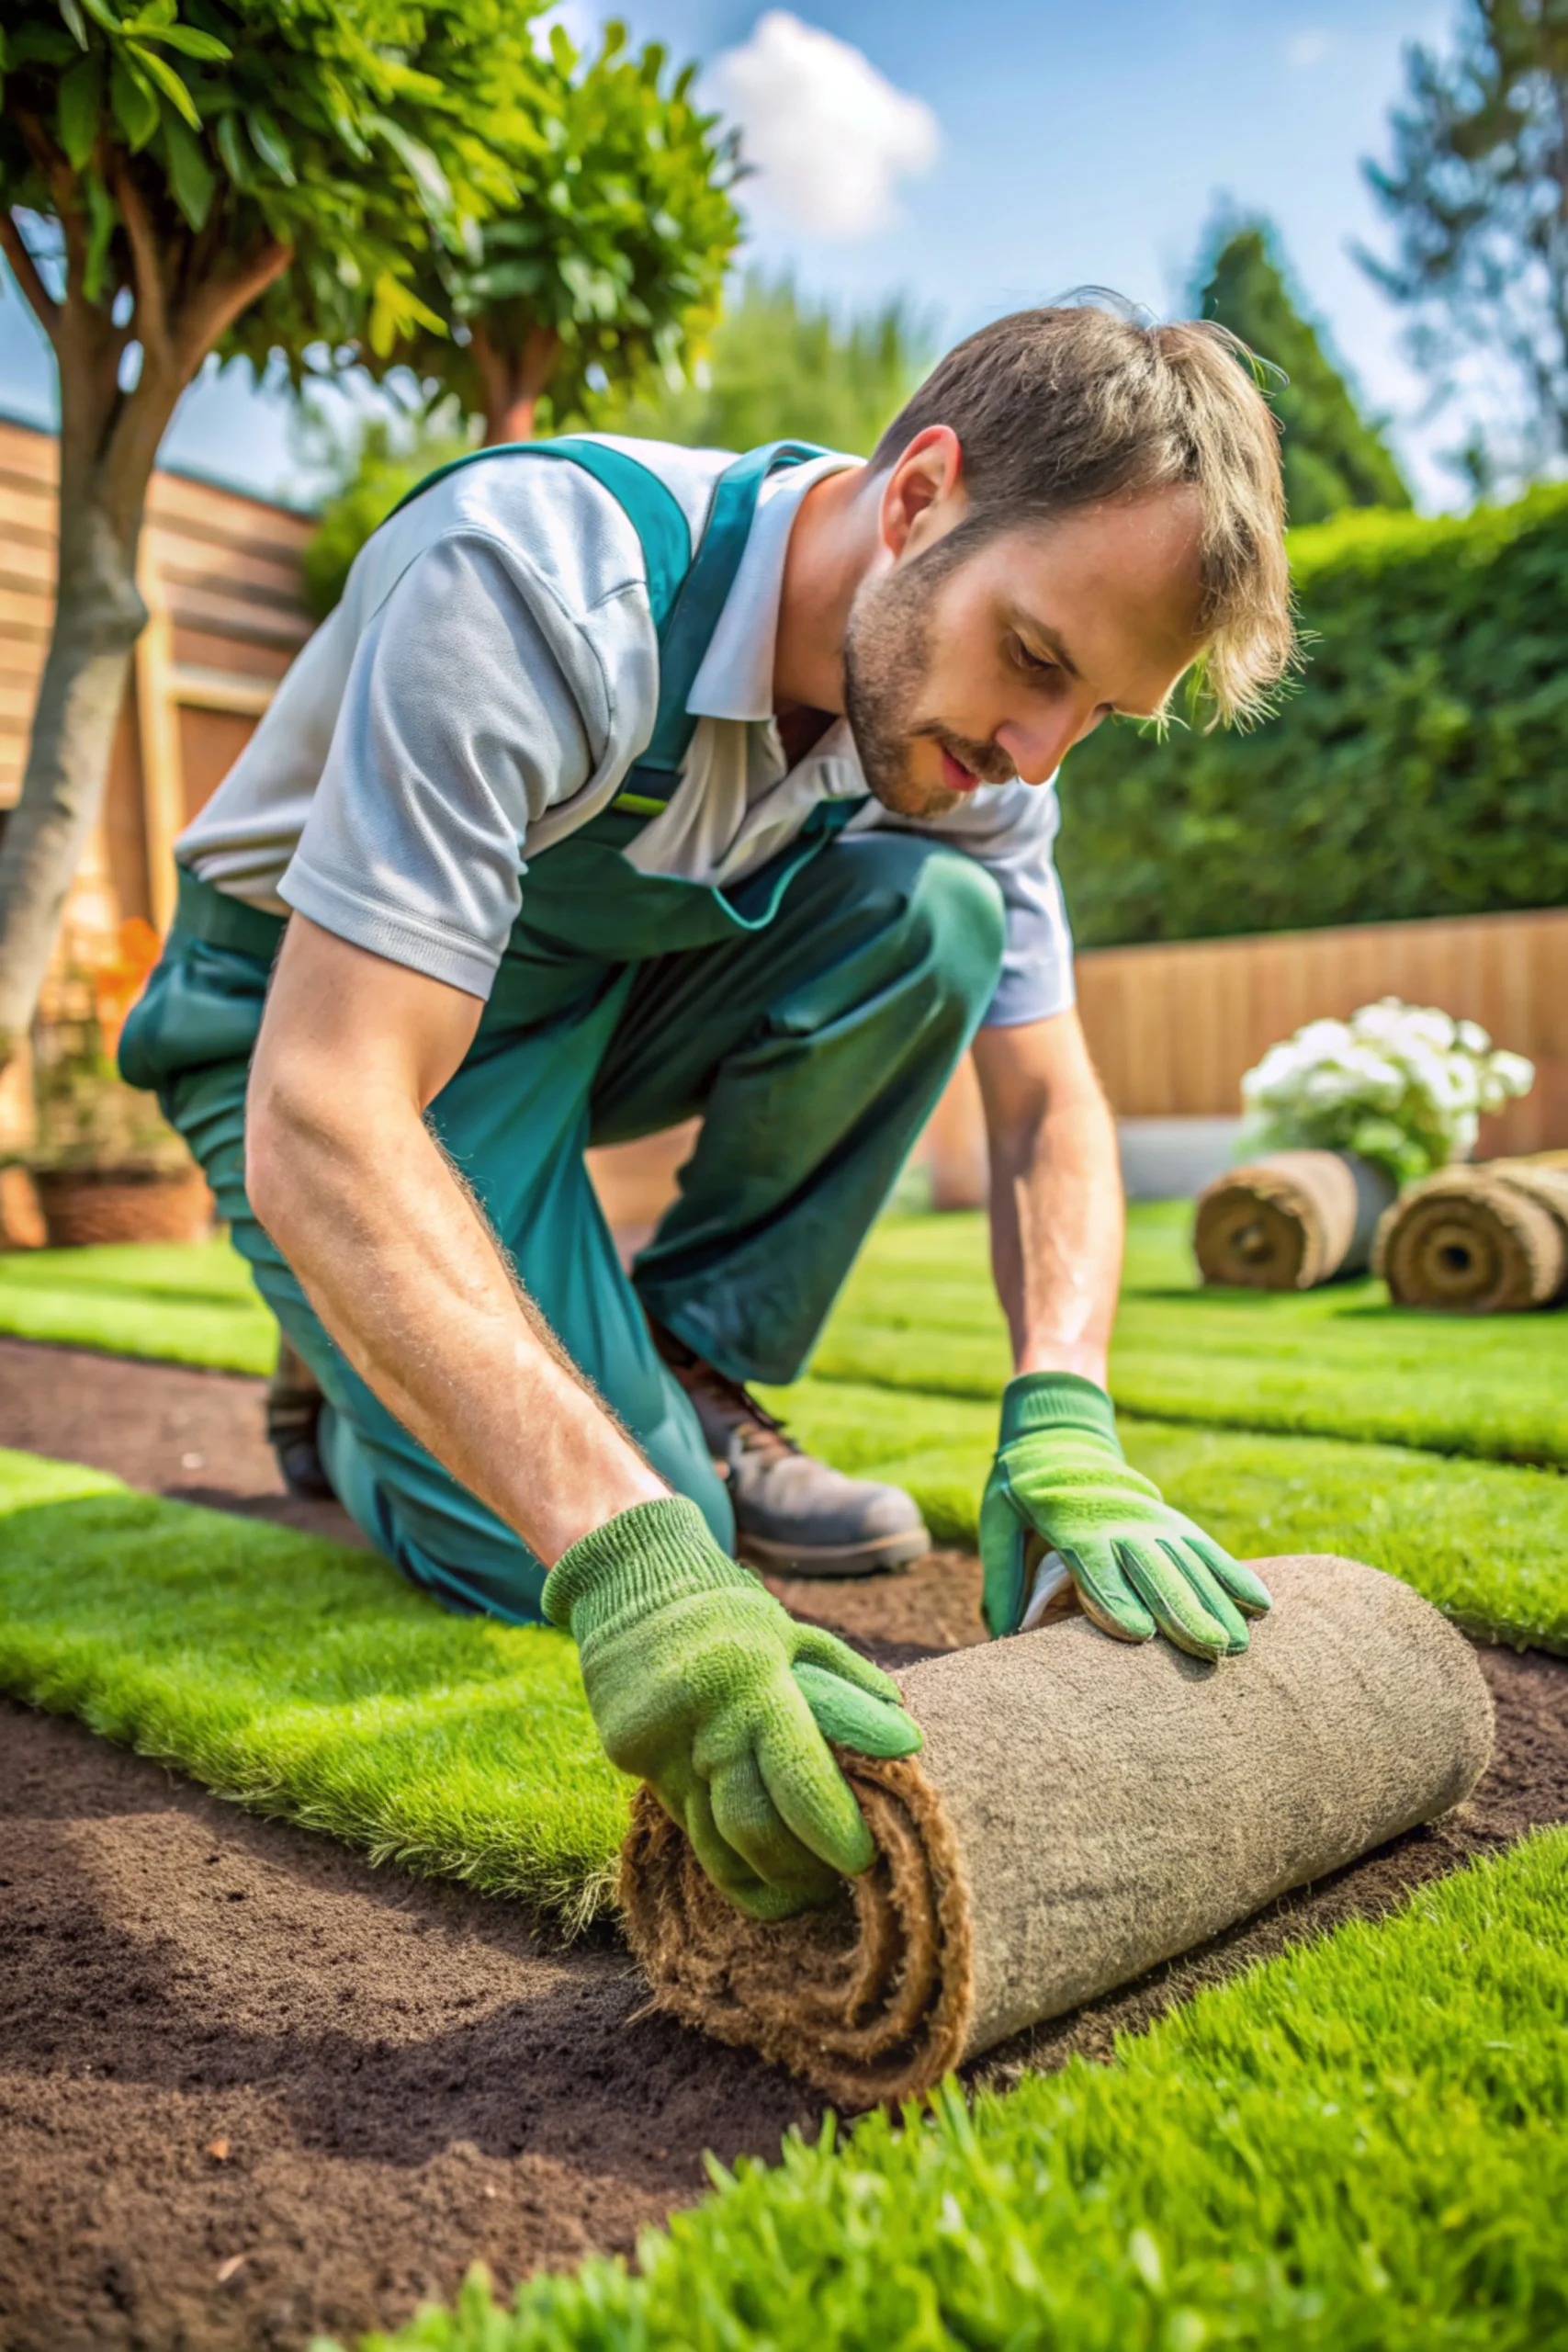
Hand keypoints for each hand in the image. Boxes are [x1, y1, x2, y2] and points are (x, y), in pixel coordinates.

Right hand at [544, 1495, 921, 1917]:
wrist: (633, 1588)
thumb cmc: (731, 1617)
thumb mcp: (794, 1636)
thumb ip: (849, 1689)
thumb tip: (909, 1741)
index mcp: (751, 1677)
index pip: (796, 1772)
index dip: (831, 1826)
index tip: (863, 1860)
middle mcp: (700, 1715)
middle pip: (751, 1822)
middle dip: (800, 1868)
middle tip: (839, 1883)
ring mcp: (657, 1742)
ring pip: (712, 1840)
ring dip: (764, 1876)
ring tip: (805, 1892)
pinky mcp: (631, 1762)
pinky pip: (686, 1827)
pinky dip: (725, 1859)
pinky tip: (758, 1877)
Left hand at [980, 1372, 1271, 1658]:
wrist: (1060, 1436)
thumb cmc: (1021, 1488)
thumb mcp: (996, 1518)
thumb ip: (1001, 1574)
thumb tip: (1003, 1635)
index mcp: (1073, 1523)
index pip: (1095, 1563)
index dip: (1115, 1597)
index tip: (1139, 1632)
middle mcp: (1122, 1524)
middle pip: (1155, 1570)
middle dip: (1183, 1611)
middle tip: (1210, 1650)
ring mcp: (1154, 1523)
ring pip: (1190, 1564)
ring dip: (1216, 1603)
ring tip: (1239, 1644)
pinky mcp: (1173, 1525)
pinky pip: (1208, 1552)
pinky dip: (1235, 1577)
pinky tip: (1263, 1605)